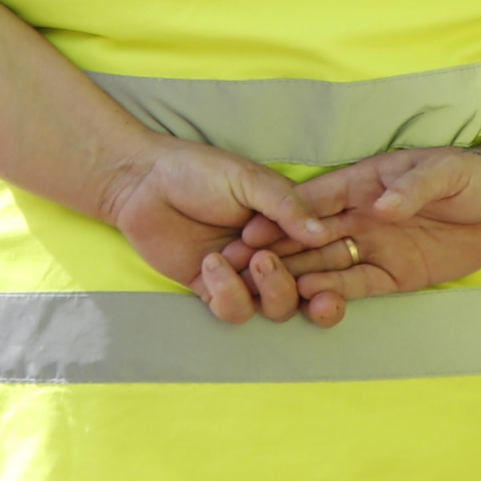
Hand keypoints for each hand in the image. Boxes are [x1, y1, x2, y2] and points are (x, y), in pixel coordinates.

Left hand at [91, 138, 329, 322]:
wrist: (143, 182)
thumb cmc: (198, 170)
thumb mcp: (248, 179)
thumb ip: (285, 206)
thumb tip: (323, 234)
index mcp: (289, 226)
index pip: (325, 255)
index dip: (335, 268)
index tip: (338, 268)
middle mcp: (273, 254)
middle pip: (307, 290)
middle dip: (303, 284)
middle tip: (279, 264)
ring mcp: (243, 275)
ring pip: (276, 308)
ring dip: (269, 289)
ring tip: (249, 258)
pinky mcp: (212, 290)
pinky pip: (234, 310)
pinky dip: (228, 294)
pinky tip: (212, 264)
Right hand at [238, 146, 480, 326]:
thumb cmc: (473, 176)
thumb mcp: (445, 172)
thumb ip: (411, 188)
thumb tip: (378, 208)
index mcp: (364, 182)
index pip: (316, 200)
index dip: (284, 215)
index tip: (252, 230)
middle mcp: (361, 215)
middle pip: (310, 235)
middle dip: (276, 250)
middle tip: (240, 269)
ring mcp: (375, 246)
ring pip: (327, 262)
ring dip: (298, 274)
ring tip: (268, 290)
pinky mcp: (395, 274)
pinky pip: (358, 285)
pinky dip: (334, 293)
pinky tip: (310, 300)